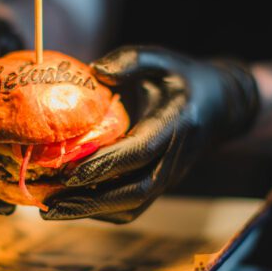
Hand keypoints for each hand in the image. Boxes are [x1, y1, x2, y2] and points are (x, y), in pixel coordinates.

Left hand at [42, 45, 259, 222]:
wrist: (221, 106)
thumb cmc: (184, 79)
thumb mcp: (162, 59)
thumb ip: (131, 59)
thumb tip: (94, 70)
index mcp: (175, 125)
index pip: (139, 152)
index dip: (105, 165)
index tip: (68, 171)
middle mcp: (174, 158)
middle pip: (134, 191)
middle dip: (91, 200)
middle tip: (50, 201)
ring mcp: (169, 176)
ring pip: (132, 206)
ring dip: (92, 211)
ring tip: (52, 208)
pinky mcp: (160, 185)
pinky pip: (132, 207)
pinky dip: (102, 211)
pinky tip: (71, 205)